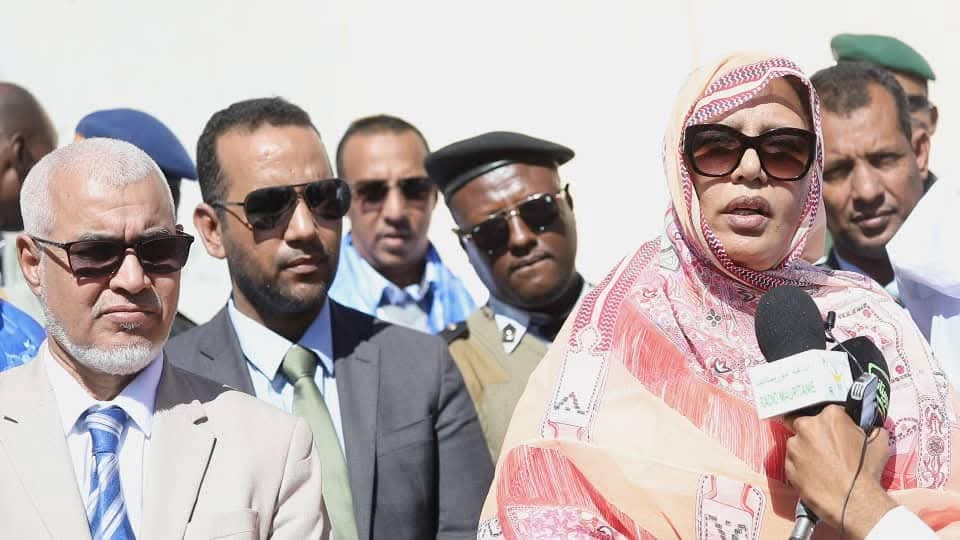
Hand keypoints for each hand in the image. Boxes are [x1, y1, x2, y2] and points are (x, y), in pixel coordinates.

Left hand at [784, 404, 896, 538]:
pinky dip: (800, 467)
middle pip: (806, 424)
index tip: (838, 433)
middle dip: (813, 434)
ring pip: (797, 444)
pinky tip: (815, 476)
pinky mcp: (787, 465)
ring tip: (822, 466)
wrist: (854, 502)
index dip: (834, 424)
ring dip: (806, 450)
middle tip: (826, 448)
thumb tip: (869, 426)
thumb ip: (870, 427)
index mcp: (829, 415)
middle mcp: (807, 426)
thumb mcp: (879, 442)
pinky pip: (793, 462)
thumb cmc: (867, 472)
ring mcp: (794, 446)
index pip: (828, 413)